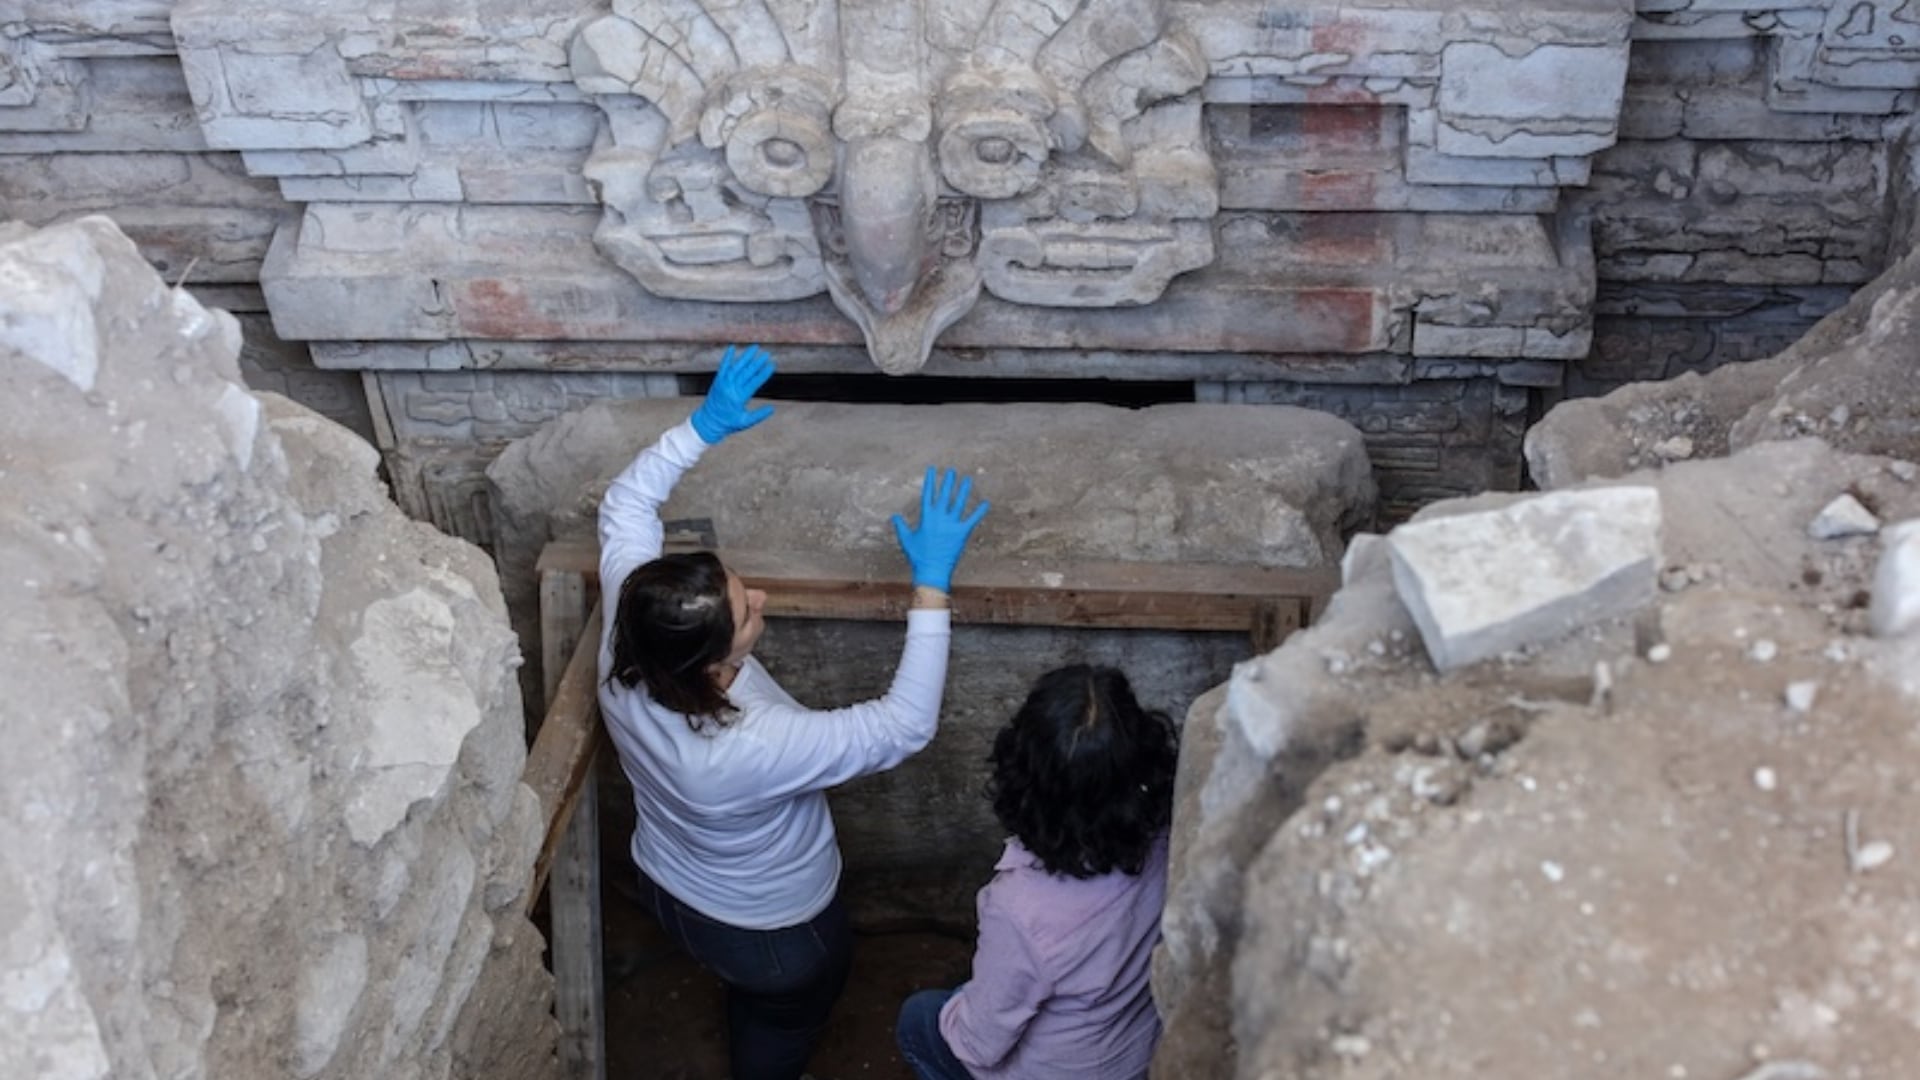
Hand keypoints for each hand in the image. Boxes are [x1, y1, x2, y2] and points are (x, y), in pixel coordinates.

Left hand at [690, 344, 775, 444]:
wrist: (708, 423)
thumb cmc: (728, 424)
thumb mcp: (745, 422)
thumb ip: (759, 415)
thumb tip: (772, 409)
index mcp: (739, 397)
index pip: (754, 382)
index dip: (763, 373)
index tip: (772, 365)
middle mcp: (730, 388)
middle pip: (747, 372)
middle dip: (757, 363)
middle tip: (766, 354)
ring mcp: (723, 383)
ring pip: (736, 367)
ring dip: (746, 357)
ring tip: (755, 347)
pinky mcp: (718, 381)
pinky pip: (723, 367)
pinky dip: (727, 357)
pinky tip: (732, 348)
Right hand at [892, 467, 989, 592]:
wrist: (932, 570)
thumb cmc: (917, 556)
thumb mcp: (906, 539)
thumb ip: (900, 526)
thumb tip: (894, 516)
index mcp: (926, 517)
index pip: (928, 494)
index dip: (930, 480)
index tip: (932, 470)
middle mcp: (940, 518)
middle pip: (945, 495)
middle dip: (948, 481)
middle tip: (952, 471)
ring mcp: (952, 525)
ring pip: (959, 503)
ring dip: (964, 491)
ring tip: (967, 479)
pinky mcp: (962, 533)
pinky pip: (972, 519)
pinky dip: (980, 511)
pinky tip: (986, 503)